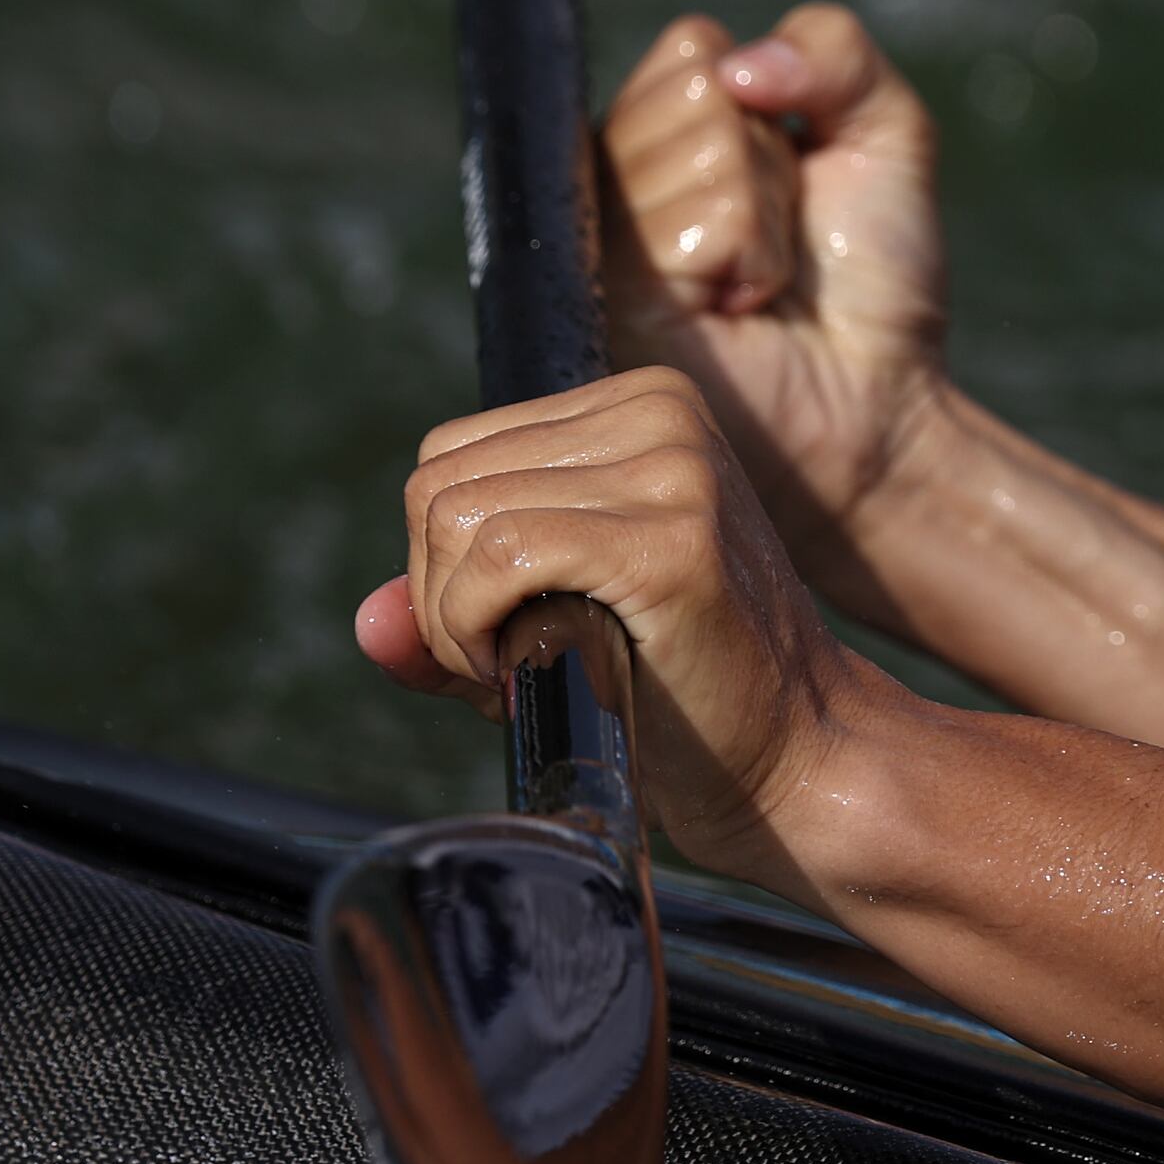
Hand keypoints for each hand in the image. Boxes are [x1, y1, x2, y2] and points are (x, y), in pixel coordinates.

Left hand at [353, 367, 880, 885]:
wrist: (796, 759)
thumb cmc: (678, 698)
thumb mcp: (553, 628)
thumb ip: (453, 612)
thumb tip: (366, 619)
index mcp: (640, 405)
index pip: (450, 455)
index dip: (444, 564)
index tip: (509, 633)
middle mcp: (660, 412)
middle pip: (439, 485)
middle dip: (442, 596)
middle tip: (518, 661)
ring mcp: (674, 467)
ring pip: (457, 519)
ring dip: (459, 625)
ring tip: (538, 666)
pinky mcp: (675, 539)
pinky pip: (499, 558)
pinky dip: (478, 630)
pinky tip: (539, 669)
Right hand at [594, 5, 949, 575]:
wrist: (879, 409)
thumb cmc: (867, 284)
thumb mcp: (884, 135)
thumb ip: (832, 52)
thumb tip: (739, 61)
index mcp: (650, 138)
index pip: (693, 48)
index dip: (764, 106)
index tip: (786, 185)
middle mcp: (602, 185)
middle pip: (697, 89)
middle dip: (772, 167)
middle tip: (775, 252)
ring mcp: (592, 244)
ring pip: (705, 145)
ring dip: (767, 222)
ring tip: (757, 289)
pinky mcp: (603, 302)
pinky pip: (704, 217)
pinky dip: (754, 259)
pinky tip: (741, 313)